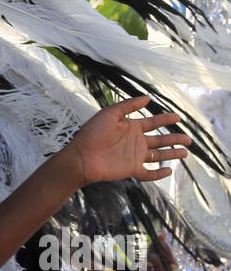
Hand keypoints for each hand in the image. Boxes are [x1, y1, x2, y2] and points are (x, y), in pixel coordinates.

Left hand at [65, 95, 191, 186]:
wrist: (82, 157)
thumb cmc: (92, 133)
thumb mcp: (110, 113)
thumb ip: (128, 106)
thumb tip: (147, 97)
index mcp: (131, 127)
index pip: (153, 122)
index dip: (166, 120)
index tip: (178, 118)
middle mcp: (135, 141)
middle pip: (160, 140)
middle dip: (175, 139)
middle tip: (188, 139)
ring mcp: (134, 156)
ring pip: (158, 155)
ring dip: (172, 154)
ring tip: (185, 153)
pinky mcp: (132, 169)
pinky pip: (149, 173)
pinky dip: (159, 173)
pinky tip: (169, 170)